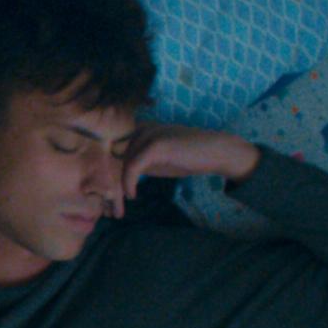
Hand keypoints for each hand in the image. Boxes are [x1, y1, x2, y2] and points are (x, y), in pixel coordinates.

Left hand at [120, 123, 260, 202]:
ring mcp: (149, 134)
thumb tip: (118, 176)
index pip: (118, 149)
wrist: (215, 152)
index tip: (112, 191)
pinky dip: (130, 182)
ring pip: (125, 162)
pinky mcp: (156, 144)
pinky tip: (132, 194)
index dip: (114, 170)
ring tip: (125, 199)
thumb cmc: (187, 157)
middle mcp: (142, 128)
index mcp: (142, 129)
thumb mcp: (157, 161)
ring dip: (122, 183)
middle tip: (116, 200)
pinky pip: (134, 166)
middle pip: (119, 156)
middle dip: (117, 179)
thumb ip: (139, 163)